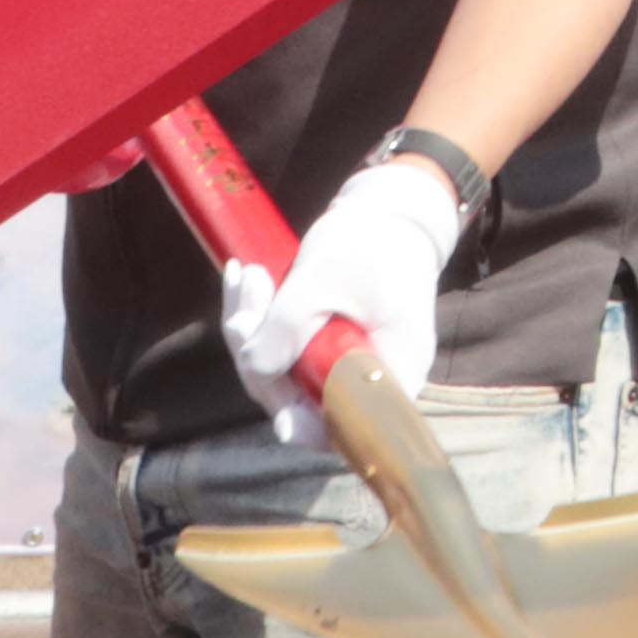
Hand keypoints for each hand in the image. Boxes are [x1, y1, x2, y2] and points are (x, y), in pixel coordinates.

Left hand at [222, 156, 462, 441]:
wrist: (388, 211)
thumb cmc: (371, 244)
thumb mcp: (325, 280)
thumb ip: (288, 328)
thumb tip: (255, 368)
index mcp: (393, 370)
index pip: (352, 424)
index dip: (313, 426)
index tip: (283, 416)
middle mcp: (366, 378)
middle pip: (301, 400)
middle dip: (262, 358)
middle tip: (248, 303)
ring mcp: (338, 364)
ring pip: (280, 374)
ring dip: (250, 331)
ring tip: (246, 277)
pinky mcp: (317, 347)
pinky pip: (276, 351)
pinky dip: (255, 319)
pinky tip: (244, 278)